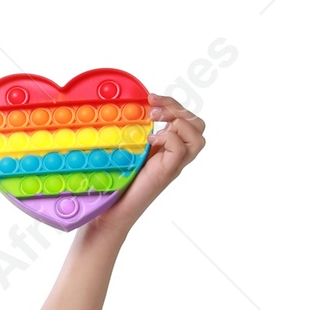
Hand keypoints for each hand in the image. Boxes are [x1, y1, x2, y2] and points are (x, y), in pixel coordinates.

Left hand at [87, 92, 205, 240]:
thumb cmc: (116, 182)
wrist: (110, 212)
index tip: (150, 98)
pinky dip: (168, 137)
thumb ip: (135, 132)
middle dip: (176, 107)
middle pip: (197, 123)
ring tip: (153, 123)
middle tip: (152, 110)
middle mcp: (176, 155)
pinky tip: (150, 141)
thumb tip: (129, 107)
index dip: (171, 102)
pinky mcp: (168, 172)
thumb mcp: (128, 149)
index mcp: (169, 147)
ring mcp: (174, 164)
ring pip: (198, 134)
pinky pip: (183, 147)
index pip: (185, 117)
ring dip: (177, 120)